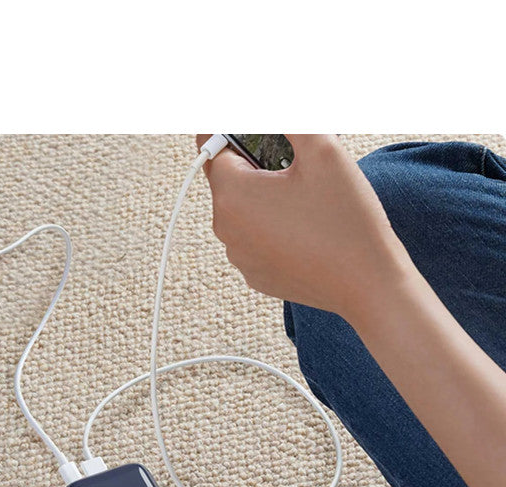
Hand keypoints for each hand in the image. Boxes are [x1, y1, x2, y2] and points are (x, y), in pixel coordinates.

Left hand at [196, 134, 414, 320]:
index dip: (232, 127)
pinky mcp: (255, 275)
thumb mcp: (323, 150)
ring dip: (263, 194)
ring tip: (305, 196)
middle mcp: (224, 228)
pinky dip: (271, 225)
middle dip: (254, 162)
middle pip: (227, 177)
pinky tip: (305, 225)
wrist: (367, 285)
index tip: (259, 128)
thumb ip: (290, 120)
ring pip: (242, 209)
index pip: (210, 144)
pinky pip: (255, 238)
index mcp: (231, 194)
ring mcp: (238, 256)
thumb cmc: (345, 218)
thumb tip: (274, 111)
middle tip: (295, 161)